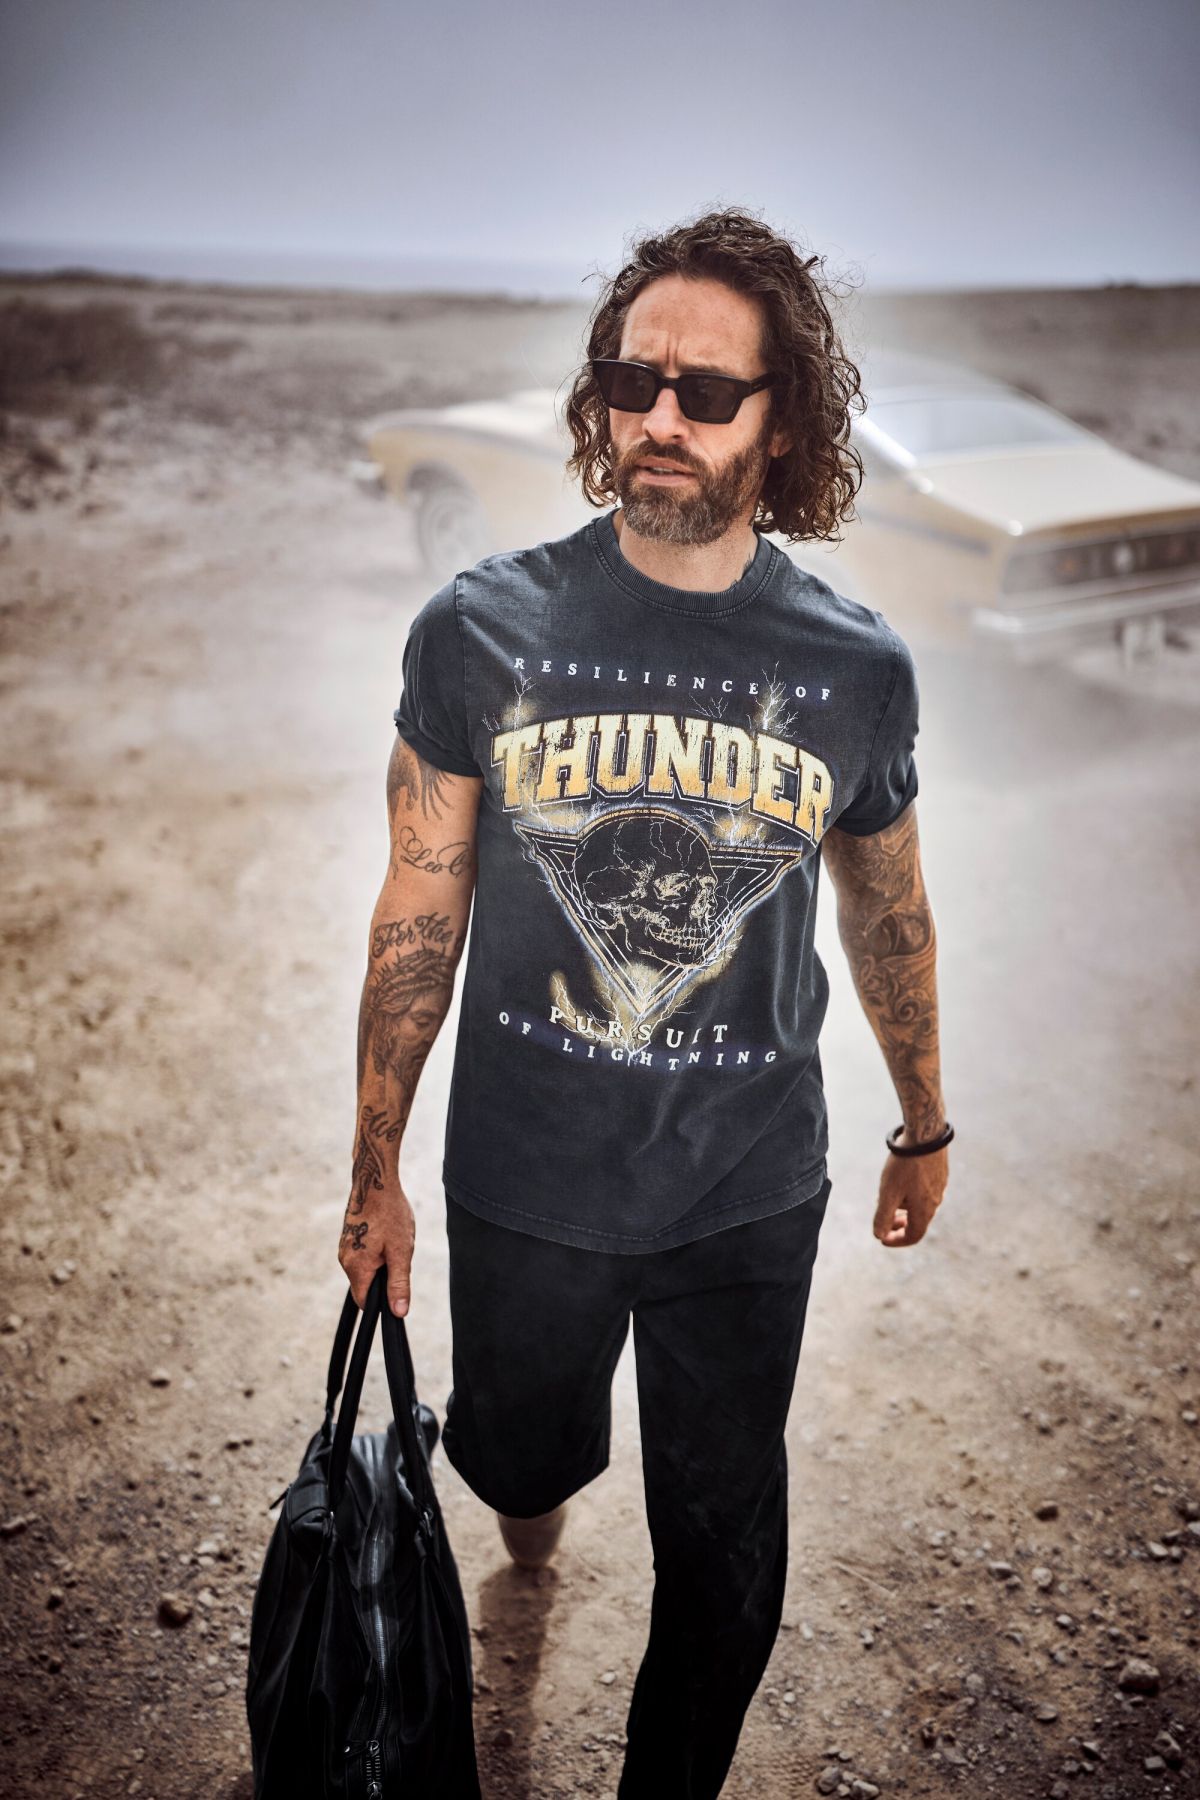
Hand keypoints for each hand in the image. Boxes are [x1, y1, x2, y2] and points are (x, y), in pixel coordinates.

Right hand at [338, 1174, 415, 1314]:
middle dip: (384, 1276)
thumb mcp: (401, 1251)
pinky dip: (376, 1248)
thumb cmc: (390, 1213)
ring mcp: (344, 1247)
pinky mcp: (348, 1237)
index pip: (364, 1302)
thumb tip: (399, 1312)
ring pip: (366, 1268)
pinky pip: (363, 1254)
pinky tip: (386, 1230)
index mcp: (356, 1267)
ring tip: (392, 1237)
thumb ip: (399, 1283)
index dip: (382, 1300)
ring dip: (381, 1261)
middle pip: (366, 1284)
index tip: (396, 1284)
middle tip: (398, 1252)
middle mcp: (344, 1260)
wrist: (374, 1180)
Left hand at [872, 1134, 948, 1246]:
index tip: (882, 1238)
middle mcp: (935, 1201)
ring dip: (903, 1207)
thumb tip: (879, 1234)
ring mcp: (939, 1187)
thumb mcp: (888, 1192)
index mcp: (924, 1210)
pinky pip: (925, 1192)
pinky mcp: (939, 1174)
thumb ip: (883, 1216)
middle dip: (899, 1224)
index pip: (913, 1236)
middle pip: (918, 1222)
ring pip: (920, 1205)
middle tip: (884, 1220)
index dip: (897, 1240)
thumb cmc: (905, 1165)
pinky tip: (900, 1181)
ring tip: (888, 1195)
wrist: (925, 1135)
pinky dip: (911, 1194)